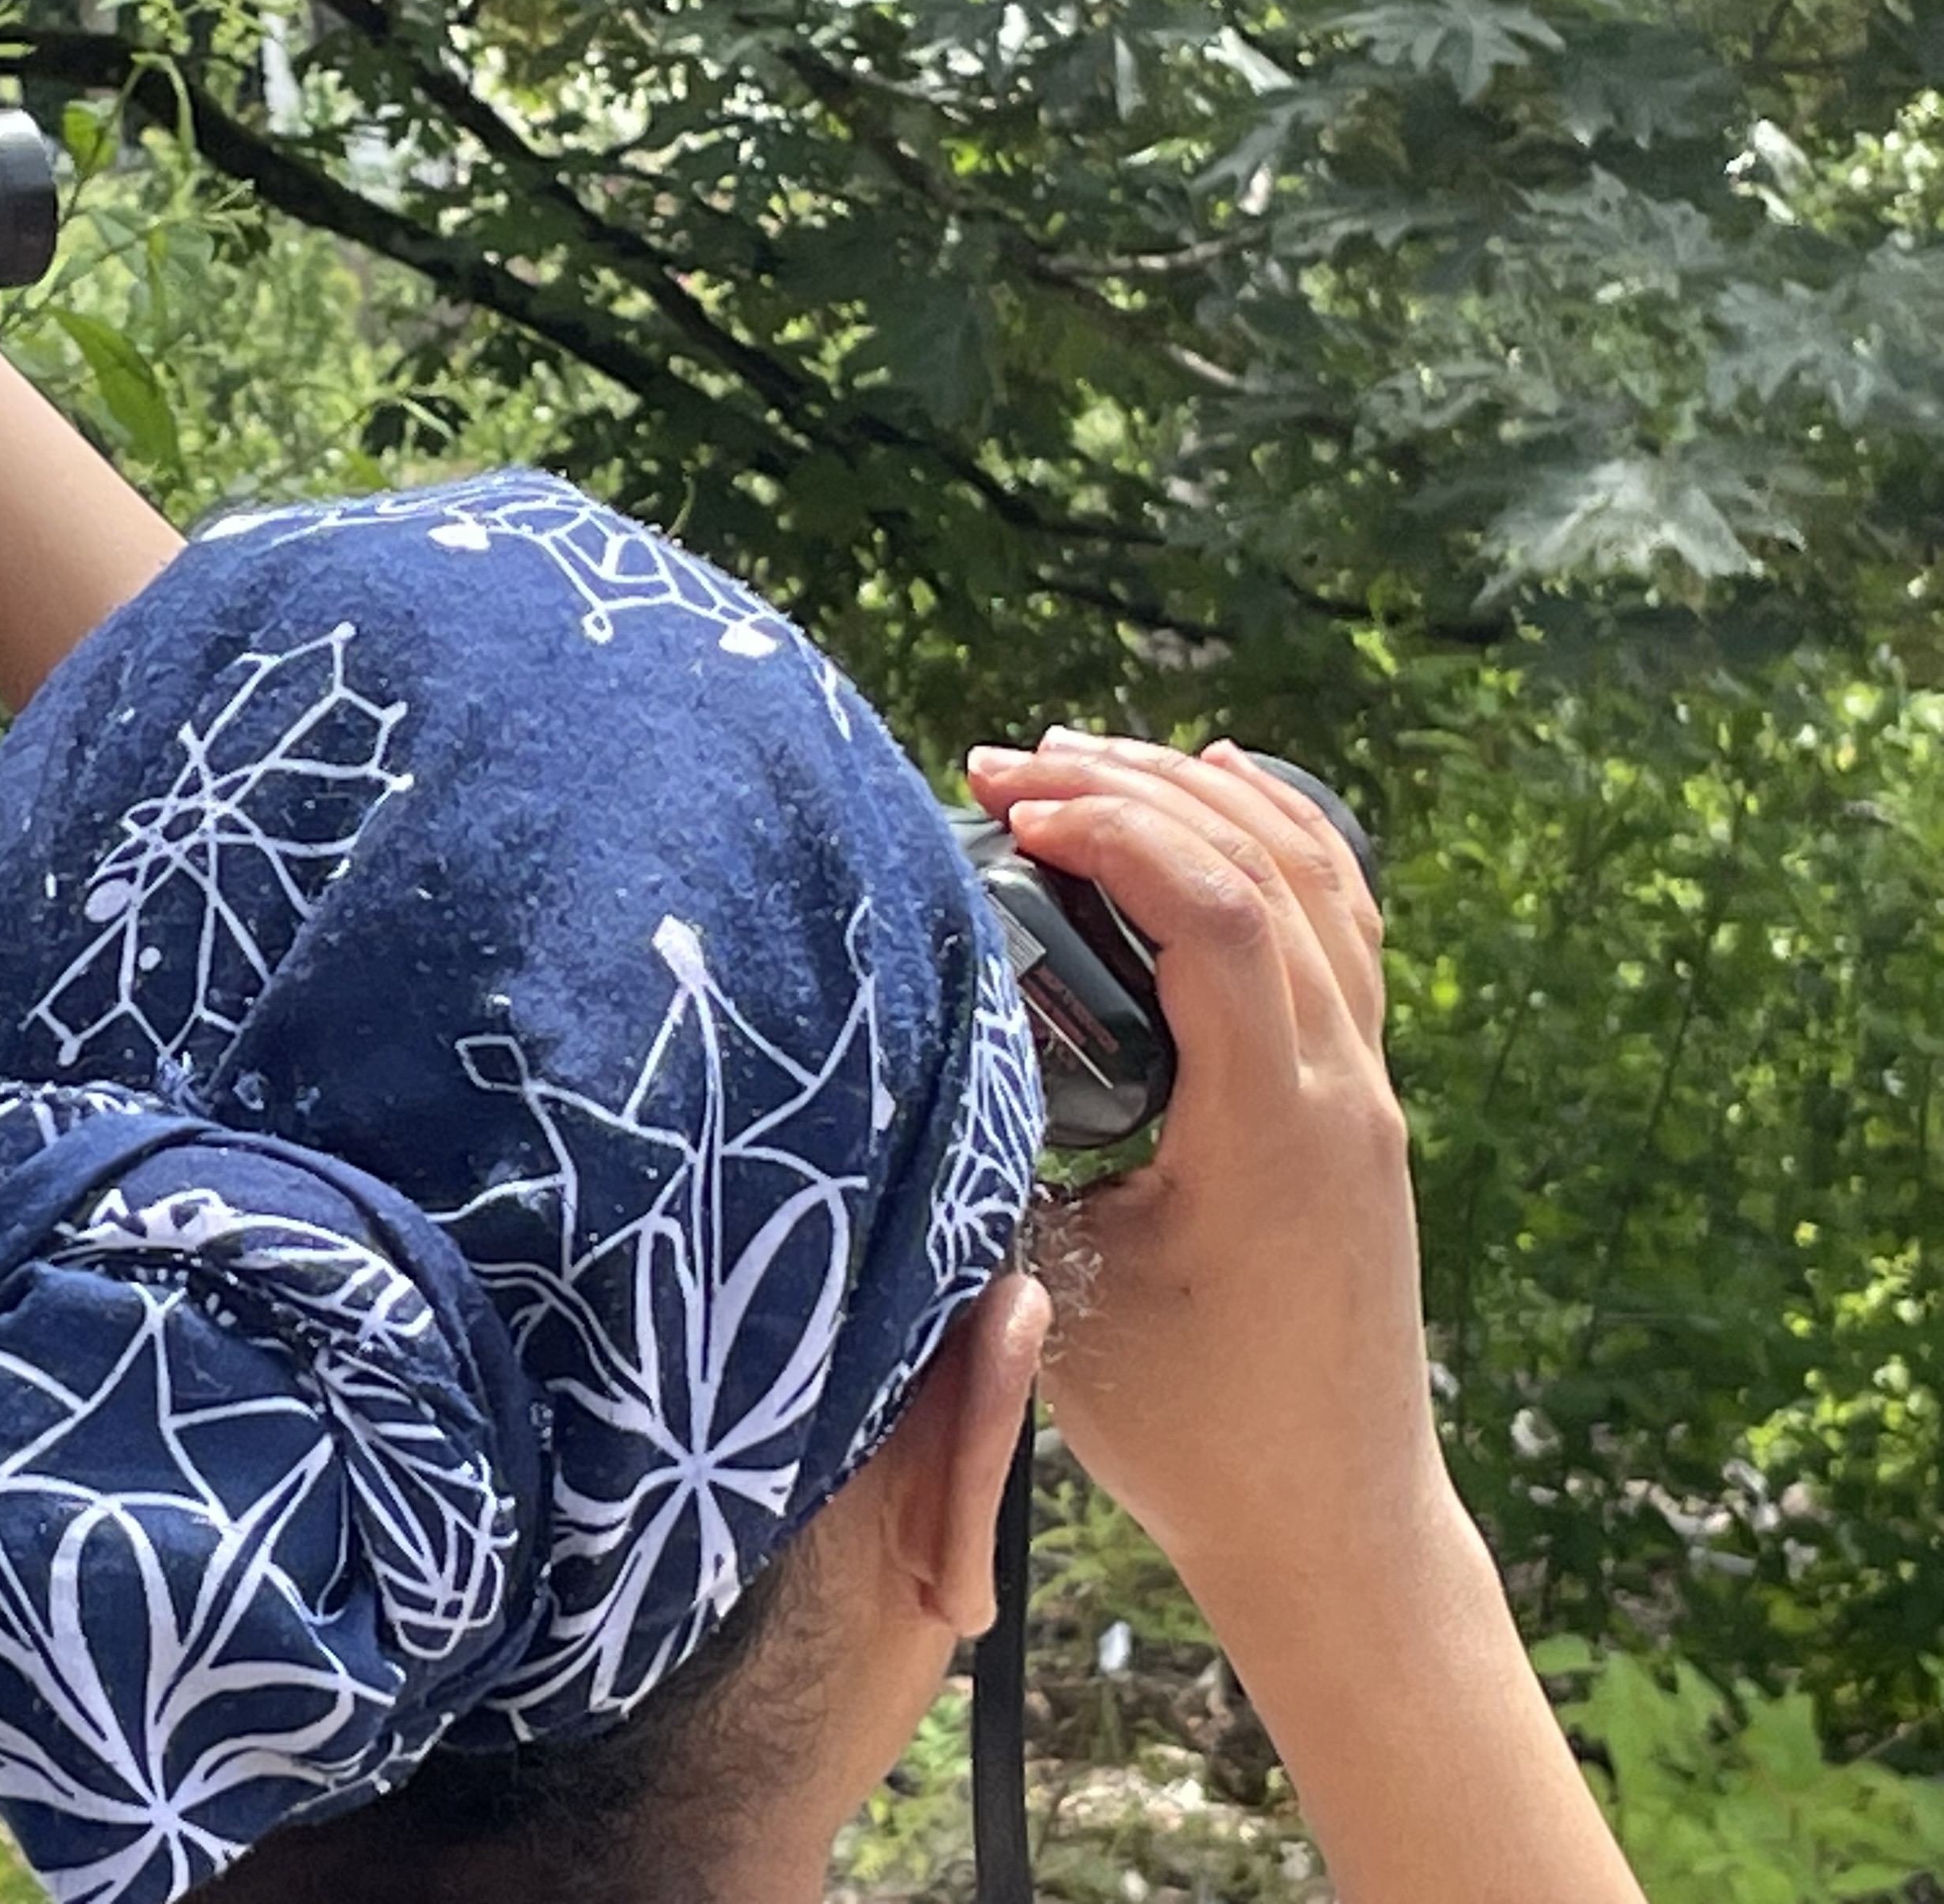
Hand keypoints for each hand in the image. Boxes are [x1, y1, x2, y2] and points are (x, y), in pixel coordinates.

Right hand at [961, 733, 1445, 1587]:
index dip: (1111, 830)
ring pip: (1314, 881)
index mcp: (1277, 1127)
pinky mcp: (1359, 1106)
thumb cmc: (1188, 1431)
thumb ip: (999, 1161)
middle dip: (1132, 789)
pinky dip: (1275, 842)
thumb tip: (916, 1047)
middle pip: (1265, 867)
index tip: (1004, 805)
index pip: (1215, 914)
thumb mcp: (1062, 1294)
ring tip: (1084, 757)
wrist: (1328, 1524)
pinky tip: (1220, 792)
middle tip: (1004, 764)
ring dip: (1201, 800)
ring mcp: (1367, 1092)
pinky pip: (1335, 929)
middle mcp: (1344, 1088)